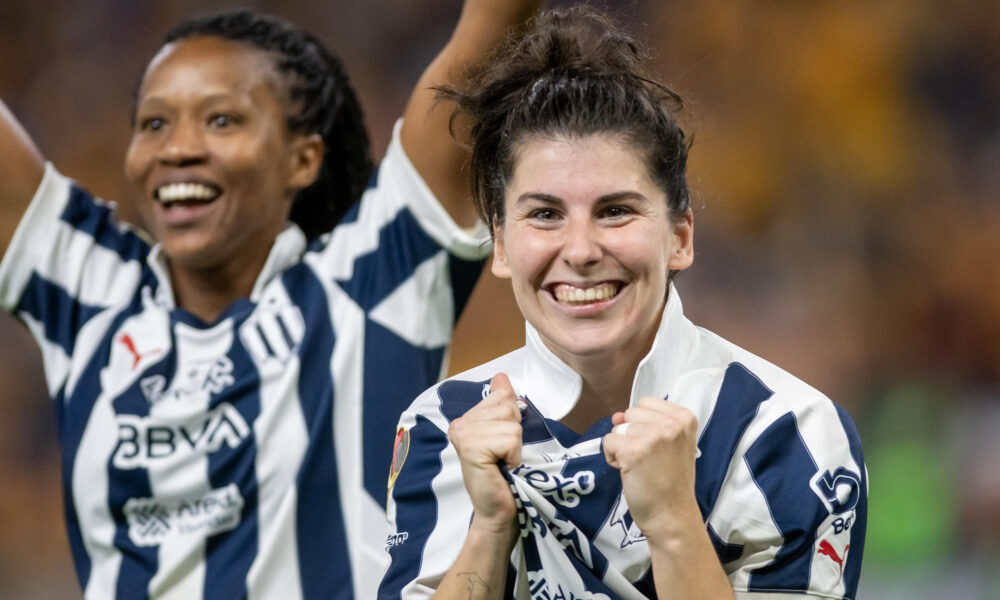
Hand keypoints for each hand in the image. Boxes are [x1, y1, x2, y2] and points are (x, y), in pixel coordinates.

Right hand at [447, 373, 522, 535]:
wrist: (498, 511)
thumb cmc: (504, 475)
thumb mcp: (504, 433)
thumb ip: (501, 403)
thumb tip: (500, 375)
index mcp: (465, 419)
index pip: (502, 395)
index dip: (512, 420)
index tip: (502, 443)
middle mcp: (459, 424)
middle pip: (507, 407)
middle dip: (515, 433)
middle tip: (503, 455)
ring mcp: (462, 435)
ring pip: (511, 423)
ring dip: (515, 447)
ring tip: (502, 462)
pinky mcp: (471, 448)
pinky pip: (510, 438)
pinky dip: (514, 456)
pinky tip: (501, 468)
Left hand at [603, 397, 700, 537]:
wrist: (672, 516)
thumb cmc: (671, 484)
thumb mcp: (670, 445)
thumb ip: (647, 425)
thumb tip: (616, 416)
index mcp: (684, 418)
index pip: (646, 403)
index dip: (643, 425)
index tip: (656, 447)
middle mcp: (671, 423)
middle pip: (630, 413)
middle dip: (631, 435)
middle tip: (647, 460)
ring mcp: (652, 436)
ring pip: (618, 428)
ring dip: (621, 447)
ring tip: (639, 467)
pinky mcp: (633, 451)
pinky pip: (608, 441)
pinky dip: (612, 458)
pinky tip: (629, 471)